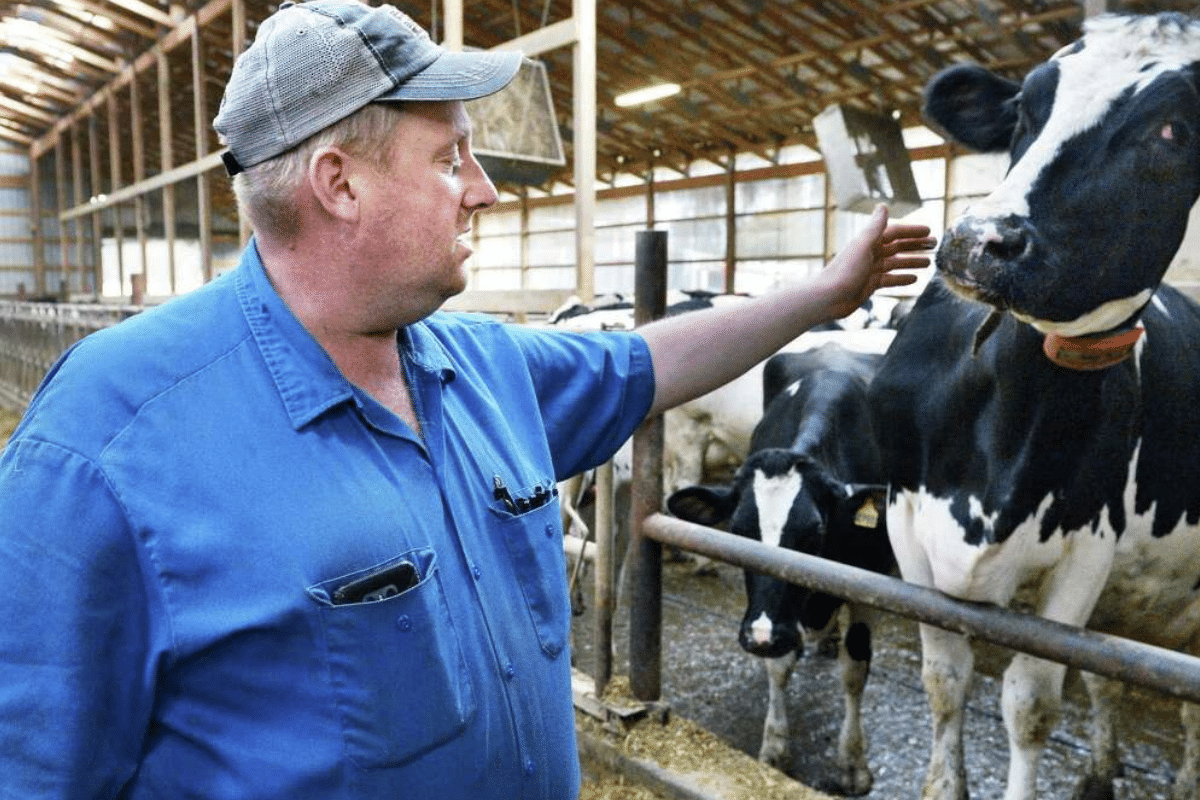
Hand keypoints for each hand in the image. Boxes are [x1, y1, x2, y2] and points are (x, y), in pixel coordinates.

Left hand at [819, 204, 934, 320]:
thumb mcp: (862, 246)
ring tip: (929, 262)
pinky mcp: (869, 285)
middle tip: (935, 245)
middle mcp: (870, 254)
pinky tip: (915, 279)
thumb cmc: (845, 271)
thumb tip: (883, 205)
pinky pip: (890, 280)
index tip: (929, 231)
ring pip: (896, 263)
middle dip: (915, 245)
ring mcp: (870, 270)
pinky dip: (902, 278)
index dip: (911, 231)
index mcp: (869, 242)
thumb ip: (875, 227)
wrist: (828, 298)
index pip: (894, 232)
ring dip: (912, 261)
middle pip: (897, 247)